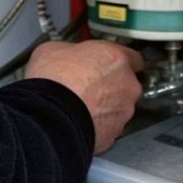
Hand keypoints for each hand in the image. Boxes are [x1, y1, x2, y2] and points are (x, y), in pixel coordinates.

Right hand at [25, 40, 143, 153]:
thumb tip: (64, 54)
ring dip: (105, 106)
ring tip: (82, 107)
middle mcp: (127, 84)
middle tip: (89, 86)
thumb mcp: (54, 49)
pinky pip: (110, 126)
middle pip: (127, 84)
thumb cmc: (54, 82)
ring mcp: (123, 110)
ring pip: (120, 107)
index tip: (107, 63)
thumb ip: (71, 51)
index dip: (117, 61)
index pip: (132, 57)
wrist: (51, 116)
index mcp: (116, 58)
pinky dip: (99, 125)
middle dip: (112, 86)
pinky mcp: (114, 132)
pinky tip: (81, 122)